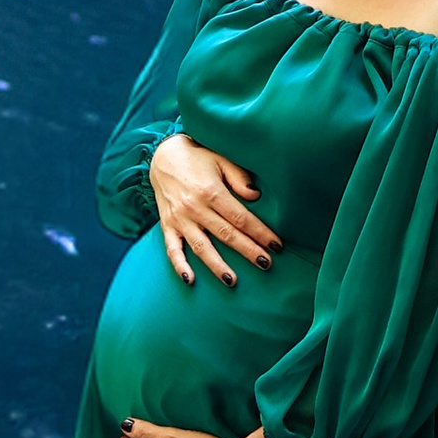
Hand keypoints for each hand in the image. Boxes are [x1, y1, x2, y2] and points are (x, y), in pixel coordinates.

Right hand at [147, 132, 277, 287]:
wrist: (162, 156)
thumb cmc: (198, 158)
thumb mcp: (221, 159)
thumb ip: (239, 177)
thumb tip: (255, 196)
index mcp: (211, 191)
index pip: (241, 218)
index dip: (260, 233)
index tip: (275, 245)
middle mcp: (195, 208)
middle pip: (226, 235)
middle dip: (248, 251)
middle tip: (266, 264)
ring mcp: (180, 219)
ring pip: (201, 246)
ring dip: (216, 265)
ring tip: (232, 281)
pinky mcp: (167, 225)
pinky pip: (172, 248)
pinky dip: (179, 265)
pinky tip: (190, 280)